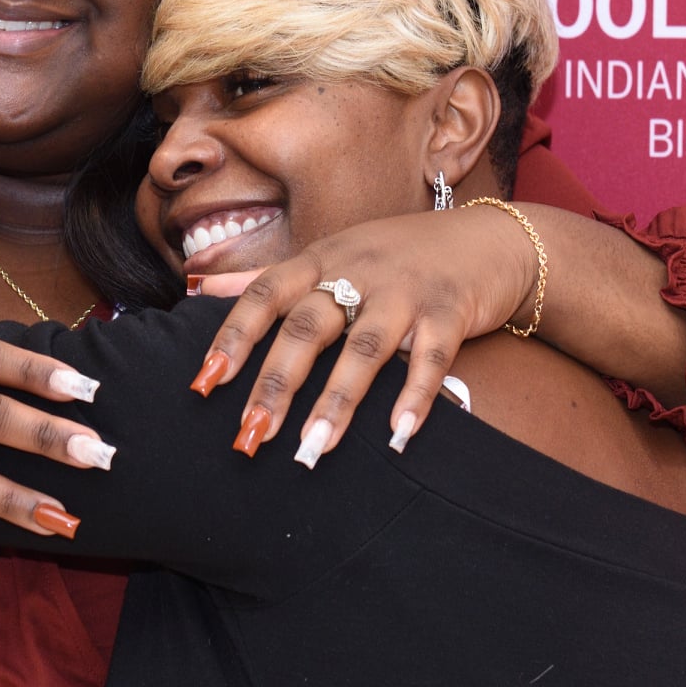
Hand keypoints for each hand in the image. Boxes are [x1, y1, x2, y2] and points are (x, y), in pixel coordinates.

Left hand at [190, 207, 536, 462]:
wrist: (488, 238)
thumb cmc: (396, 254)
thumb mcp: (328, 252)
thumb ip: (265, 277)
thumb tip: (197, 287)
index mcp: (320, 259)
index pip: (265, 295)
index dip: (233, 337)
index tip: (204, 382)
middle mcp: (357, 271)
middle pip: (308, 328)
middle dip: (276, 384)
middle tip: (251, 433)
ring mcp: (405, 292)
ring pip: (364, 348)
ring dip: (337, 401)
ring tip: (313, 448)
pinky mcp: (450, 312)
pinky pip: (431, 357)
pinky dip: (415, 396)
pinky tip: (399, 435)